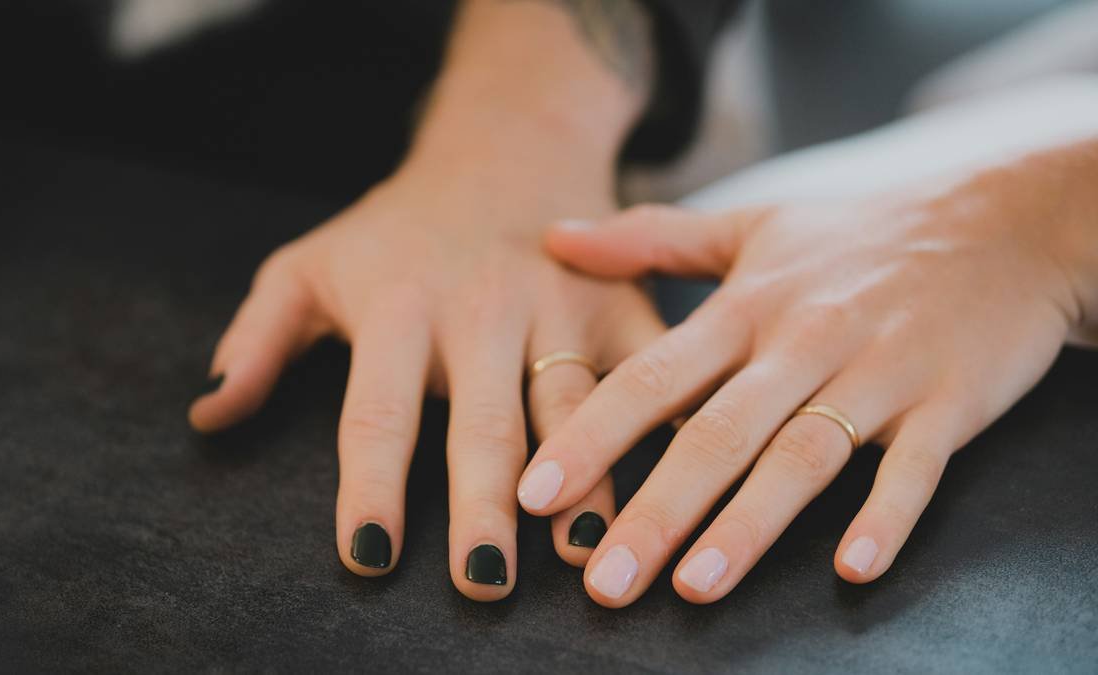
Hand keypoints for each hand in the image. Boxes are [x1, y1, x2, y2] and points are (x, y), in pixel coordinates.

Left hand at [188, 155, 662, 599]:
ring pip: (575, 406)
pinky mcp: (626, 304)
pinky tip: (670, 487)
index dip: (371, 488)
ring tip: (585, 555)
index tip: (367, 558)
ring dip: (585, 483)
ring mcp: (562, 307)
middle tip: (480, 584)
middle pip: (483, 425)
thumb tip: (206, 418)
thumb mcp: (310, 265)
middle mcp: (484, 309)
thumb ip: (256, 338)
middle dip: (483, 509)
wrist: (507, 150)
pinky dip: (661, 431)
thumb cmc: (397, 229)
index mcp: (400, 307)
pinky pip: (649, 374)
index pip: (378, 412)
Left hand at [517, 141, 1096, 606]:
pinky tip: (851, 569)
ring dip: (747, 526)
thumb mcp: (751, 227)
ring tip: (694, 586)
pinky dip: (884, 515)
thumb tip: (554, 237)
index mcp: (747, 306)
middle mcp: (801, 341)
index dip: (591, 435)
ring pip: (801, 457)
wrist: (1004, 222)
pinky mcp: (947, 402)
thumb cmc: (861, 233)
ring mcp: (876, 373)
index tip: (537, 491)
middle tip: (603, 581)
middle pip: (716, 435)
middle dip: (655, 511)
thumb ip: (651, 239)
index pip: (653, 377)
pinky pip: (914, 466)